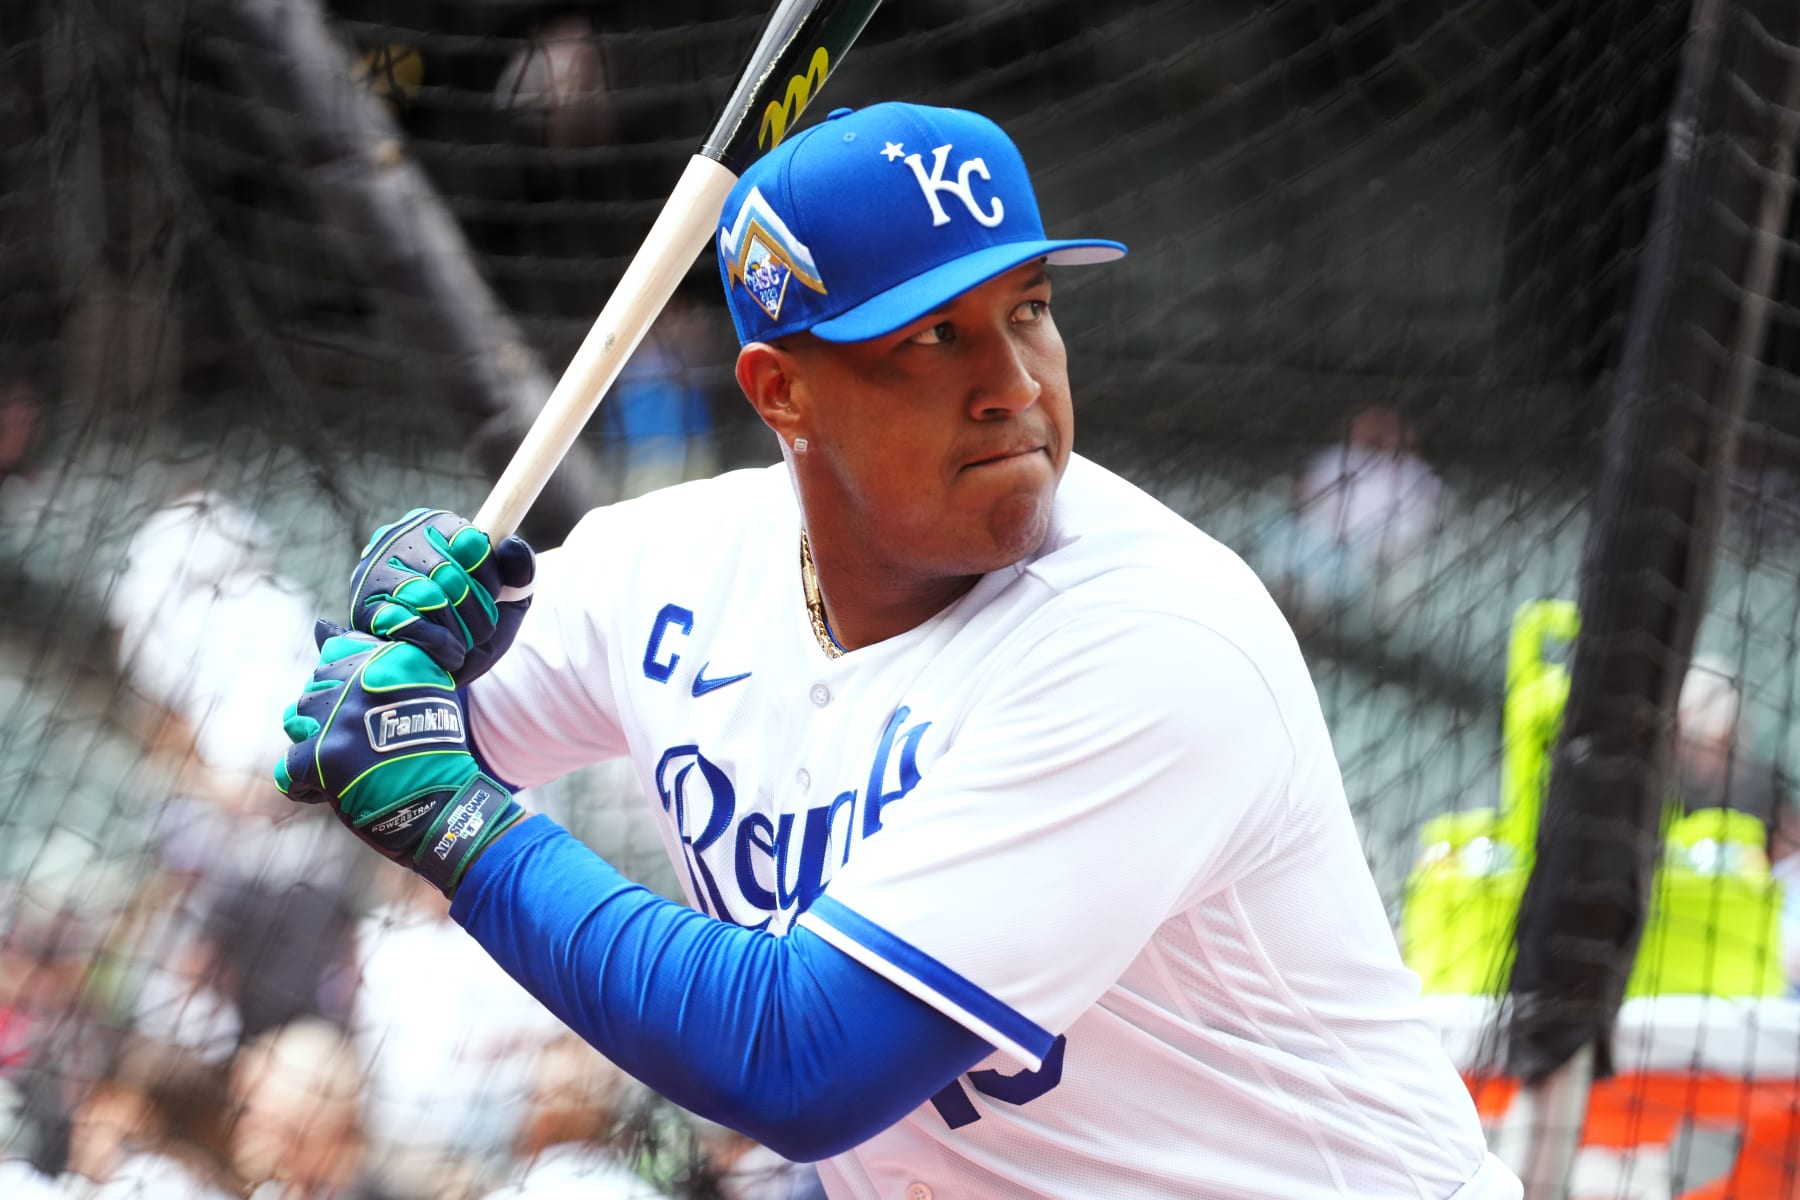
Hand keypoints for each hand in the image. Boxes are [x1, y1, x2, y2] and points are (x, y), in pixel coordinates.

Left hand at [275, 621, 523, 895]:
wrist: (447, 805)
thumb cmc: (431, 750)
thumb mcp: (418, 690)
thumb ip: (370, 656)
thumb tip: (319, 627)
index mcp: (388, 657)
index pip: (333, 655)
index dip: (344, 689)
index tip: (370, 712)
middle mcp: (363, 679)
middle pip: (313, 692)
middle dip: (328, 720)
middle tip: (364, 747)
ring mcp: (341, 718)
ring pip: (296, 723)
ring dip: (315, 747)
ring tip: (347, 766)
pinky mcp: (324, 757)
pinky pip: (288, 769)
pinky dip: (305, 786)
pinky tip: (334, 791)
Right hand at [348, 508, 534, 683]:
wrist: (441, 670)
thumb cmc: (473, 625)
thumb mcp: (510, 598)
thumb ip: (521, 570)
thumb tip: (511, 544)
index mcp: (437, 526)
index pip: (473, 544)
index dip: (490, 581)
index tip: (491, 598)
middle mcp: (399, 538)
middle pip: (451, 575)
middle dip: (477, 615)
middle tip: (480, 633)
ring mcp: (375, 571)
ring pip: (430, 599)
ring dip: (459, 632)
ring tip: (463, 644)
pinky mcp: (363, 607)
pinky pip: (407, 623)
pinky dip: (437, 645)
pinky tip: (447, 655)